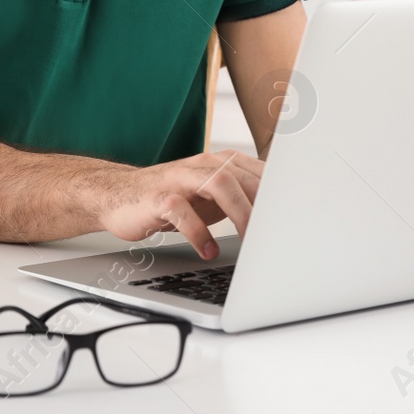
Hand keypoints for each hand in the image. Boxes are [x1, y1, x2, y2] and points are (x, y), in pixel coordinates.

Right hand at [95, 149, 265, 260]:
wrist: (118, 195)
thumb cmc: (172, 198)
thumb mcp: (211, 197)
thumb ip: (242, 198)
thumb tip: (281, 218)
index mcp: (220, 163)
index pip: (259, 172)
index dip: (280, 194)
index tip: (295, 220)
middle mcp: (201, 165)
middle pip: (243, 177)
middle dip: (264, 206)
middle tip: (277, 236)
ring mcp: (179, 179)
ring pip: (218, 183)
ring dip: (239, 212)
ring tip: (250, 241)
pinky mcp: (158, 198)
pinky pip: (181, 211)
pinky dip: (198, 232)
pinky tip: (208, 250)